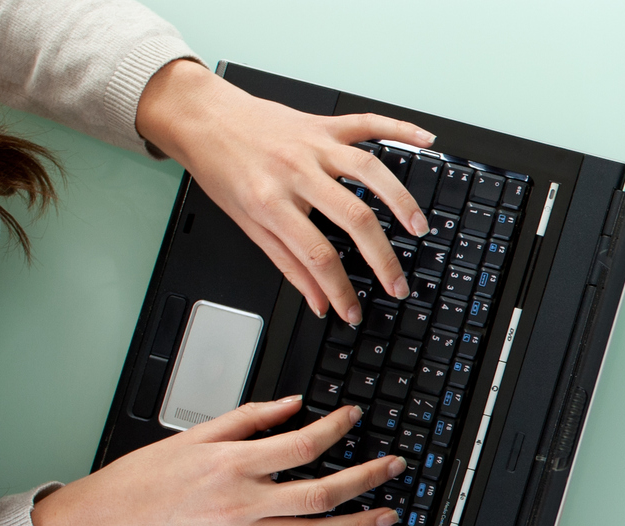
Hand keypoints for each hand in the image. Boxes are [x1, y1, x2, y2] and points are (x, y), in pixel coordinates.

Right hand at [29, 398, 402, 525]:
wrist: (111, 519)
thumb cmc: (148, 475)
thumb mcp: (195, 435)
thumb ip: (249, 419)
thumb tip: (293, 404)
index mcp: (233, 463)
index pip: (300, 446)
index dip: (335, 430)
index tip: (353, 418)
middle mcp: (242, 501)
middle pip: (320, 492)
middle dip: (365, 479)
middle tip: (394, 466)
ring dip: (357, 525)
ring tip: (388, 514)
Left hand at [134, 59, 433, 324]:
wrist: (200, 116)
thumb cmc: (220, 167)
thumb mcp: (245, 222)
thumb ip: (287, 263)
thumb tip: (318, 300)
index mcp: (270, 201)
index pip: (316, 256)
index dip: (339, 290)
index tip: (353, 310)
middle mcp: (295, 170)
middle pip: (353, 217)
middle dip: (382, 258)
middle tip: (397, 284)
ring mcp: (313, 145)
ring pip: (369, 170)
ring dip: (400, 200)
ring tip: (419, 227)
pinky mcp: (323, 124)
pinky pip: (367, 124)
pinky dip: (399, 130)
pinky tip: (425, 141)